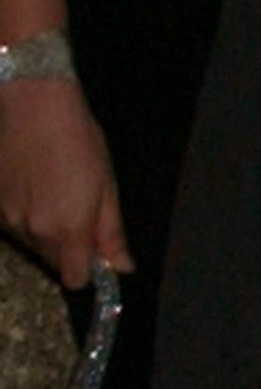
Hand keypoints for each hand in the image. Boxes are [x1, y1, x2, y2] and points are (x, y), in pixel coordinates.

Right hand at [0, 76, 128, 288]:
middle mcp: (33, 233)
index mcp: (67, 230)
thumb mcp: (107, 186)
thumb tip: (122, 268)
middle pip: (54, 262)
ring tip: (56, 193)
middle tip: (80, 209)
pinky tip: (35, 188)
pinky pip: (15, 228)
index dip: (88, 269)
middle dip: (69, 247)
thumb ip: (111, 233)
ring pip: (33, 245)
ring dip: (46, 232)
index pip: (74, 278)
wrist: (34, 110)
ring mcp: (8, 222)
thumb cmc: (81, 143)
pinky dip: (26, 218)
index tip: (96, 250)